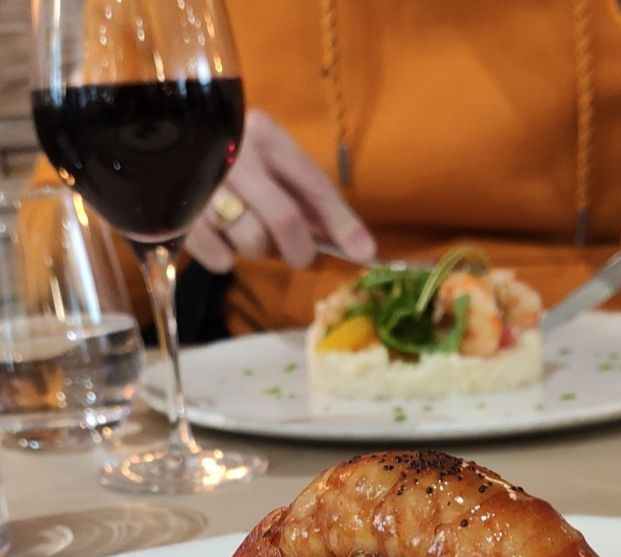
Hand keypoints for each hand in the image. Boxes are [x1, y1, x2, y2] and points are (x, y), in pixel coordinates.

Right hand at [187, 109, 375, 271]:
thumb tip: (356, 246)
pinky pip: (220, 257)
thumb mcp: (268, 164)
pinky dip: (226, 259)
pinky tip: (219, 239)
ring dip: (256, 249)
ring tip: (244, 232)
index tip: (365, 254)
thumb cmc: (228, 162)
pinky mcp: (178, 213)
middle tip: (300, 257)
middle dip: (300, 250)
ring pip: (251, 240)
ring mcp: (203, 182)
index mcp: (265, 135)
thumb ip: (306, 199)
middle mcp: (235, 153)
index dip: (342, 222)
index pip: (313, 183)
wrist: (158, 143)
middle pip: (285, 218)